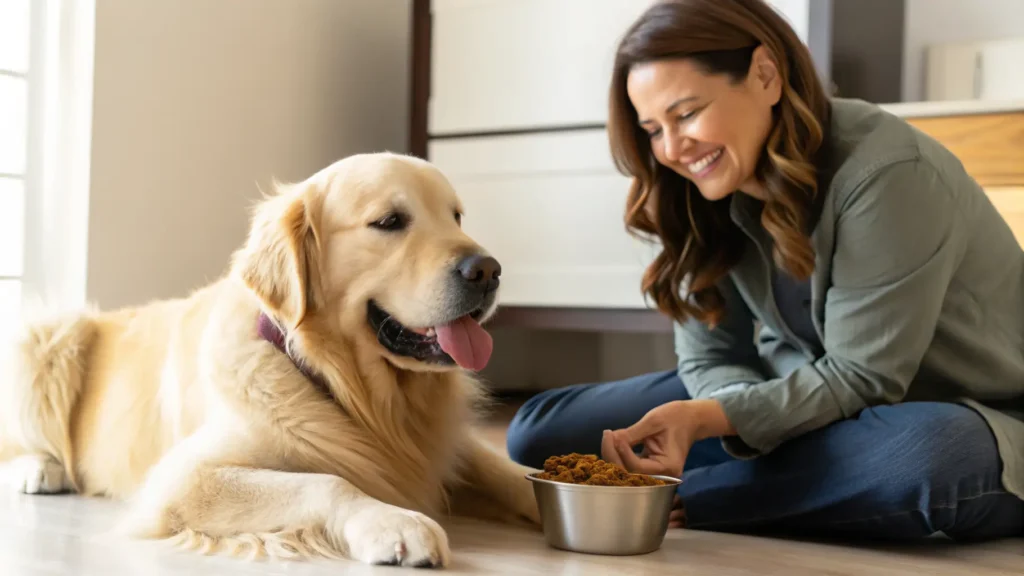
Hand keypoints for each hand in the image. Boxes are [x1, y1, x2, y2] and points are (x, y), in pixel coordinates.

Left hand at [601, 399, 735, 477]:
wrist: (691, 419)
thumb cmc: (676, 417)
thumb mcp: (654, 421)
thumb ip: (632, 433)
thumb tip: (612, 439)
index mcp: (669, 467)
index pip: (637, 467)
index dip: (622, 452)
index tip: (613, 434)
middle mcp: (662, 476)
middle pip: (629, 473)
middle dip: (613, 455)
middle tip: (607, 434)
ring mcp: (656, 474)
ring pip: (626, 471)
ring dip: (613, 455)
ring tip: (608, 436)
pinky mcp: (648, 468)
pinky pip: (629, 466)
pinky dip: (619, 455)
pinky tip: (612, 442)